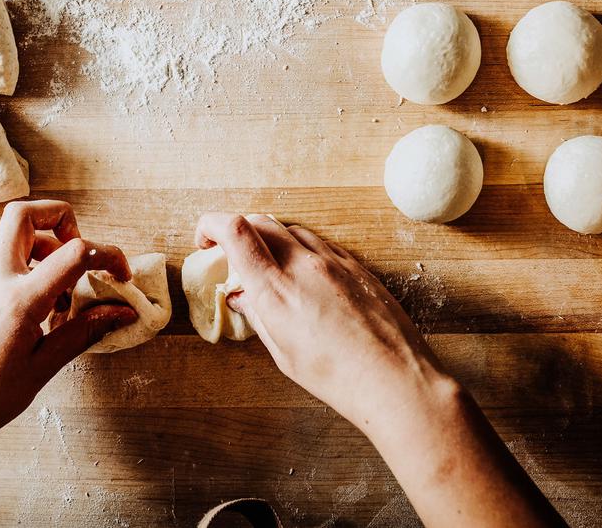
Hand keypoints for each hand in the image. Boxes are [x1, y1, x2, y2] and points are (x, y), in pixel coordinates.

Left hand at [0, 200, 137, 451]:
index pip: (73, 252)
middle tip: (81, 252)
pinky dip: (35, 269)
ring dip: (48, 246)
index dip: (107, 255)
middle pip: (24, 214)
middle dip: (61, 218)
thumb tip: (122, 312)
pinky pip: (10, 262)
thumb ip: (84, 332)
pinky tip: (47, 309)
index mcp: (18, 300)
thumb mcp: (43, 367)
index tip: (121, 275)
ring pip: (15, 236)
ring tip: (65, 292)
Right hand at [194, 213, 453, 437]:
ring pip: (290, 229)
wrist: (396, 380)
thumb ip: (258, 316)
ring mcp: (334, 262)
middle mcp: (304, 266)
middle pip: (260, 221)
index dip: (211, 225)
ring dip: (270, 239)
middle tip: (231, 254)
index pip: (235, 231)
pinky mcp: (357, 266)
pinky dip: (300, 249)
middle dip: (236, 230)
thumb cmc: (338, 378)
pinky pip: (319, 243)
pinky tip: (302, 275)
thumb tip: (241, 297)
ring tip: (268, 267)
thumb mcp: (284, 353)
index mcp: (276, 290)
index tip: (205, 240)